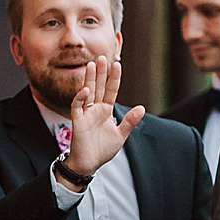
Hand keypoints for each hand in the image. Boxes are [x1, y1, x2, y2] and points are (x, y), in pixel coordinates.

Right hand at [65, 56, 145, 177]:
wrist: (89, 163)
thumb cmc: (103, 150)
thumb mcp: (120, 135)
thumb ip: (129, 121)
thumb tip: (142, 108)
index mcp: (106, 110)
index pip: (111, 90)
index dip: (114, 78)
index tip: (117, 64)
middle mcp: (95, 109)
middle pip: (98, 87)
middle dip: (100, 72)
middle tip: (101, 56)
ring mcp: (86, 113)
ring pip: (87, 92)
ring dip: (89, 79)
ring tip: (91, 65)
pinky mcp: (77, 121)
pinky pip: (78, 106)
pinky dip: (81, 98)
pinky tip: (86, 90)